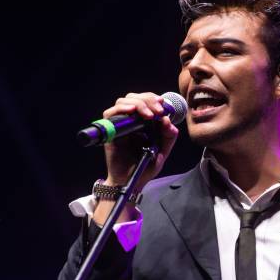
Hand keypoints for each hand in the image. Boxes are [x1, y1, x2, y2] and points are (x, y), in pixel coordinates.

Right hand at [93, 92, 178, 223]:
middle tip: (158, 110)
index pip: (146, 101)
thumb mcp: (163, 151)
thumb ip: (169, 136)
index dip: (153, 98)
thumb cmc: (145, 168)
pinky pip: (110, 113)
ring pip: (123, 101)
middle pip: (135, 97)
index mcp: (144, 123)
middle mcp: (131, 121)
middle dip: (148, 99)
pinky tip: (132, 111)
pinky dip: (121, 108)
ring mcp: (120, 125)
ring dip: (138, 103)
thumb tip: (167, 120)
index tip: (163, 103)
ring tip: (149, 115)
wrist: (130, 183)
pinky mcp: (110, 132)